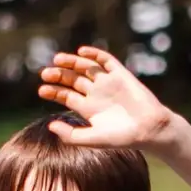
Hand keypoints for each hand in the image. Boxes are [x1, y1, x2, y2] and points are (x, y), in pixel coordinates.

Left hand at [38, 47, 174, 149]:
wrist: (149, 129)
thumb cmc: (121, 138)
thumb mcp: (91, 139)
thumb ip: (70, 135)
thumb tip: (50, 125)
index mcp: (88, 108)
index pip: (66, 96)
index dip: (53, 92)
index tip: (41, 89)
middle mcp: (96, 94)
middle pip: (72, 80)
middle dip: (59, 75)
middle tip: (45, 73)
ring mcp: (108, 83)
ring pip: (86, 68)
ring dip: (72, 62)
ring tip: (57, 59)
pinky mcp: (121, 75)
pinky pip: (106, 61)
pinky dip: (94, 54)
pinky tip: (82, 51)